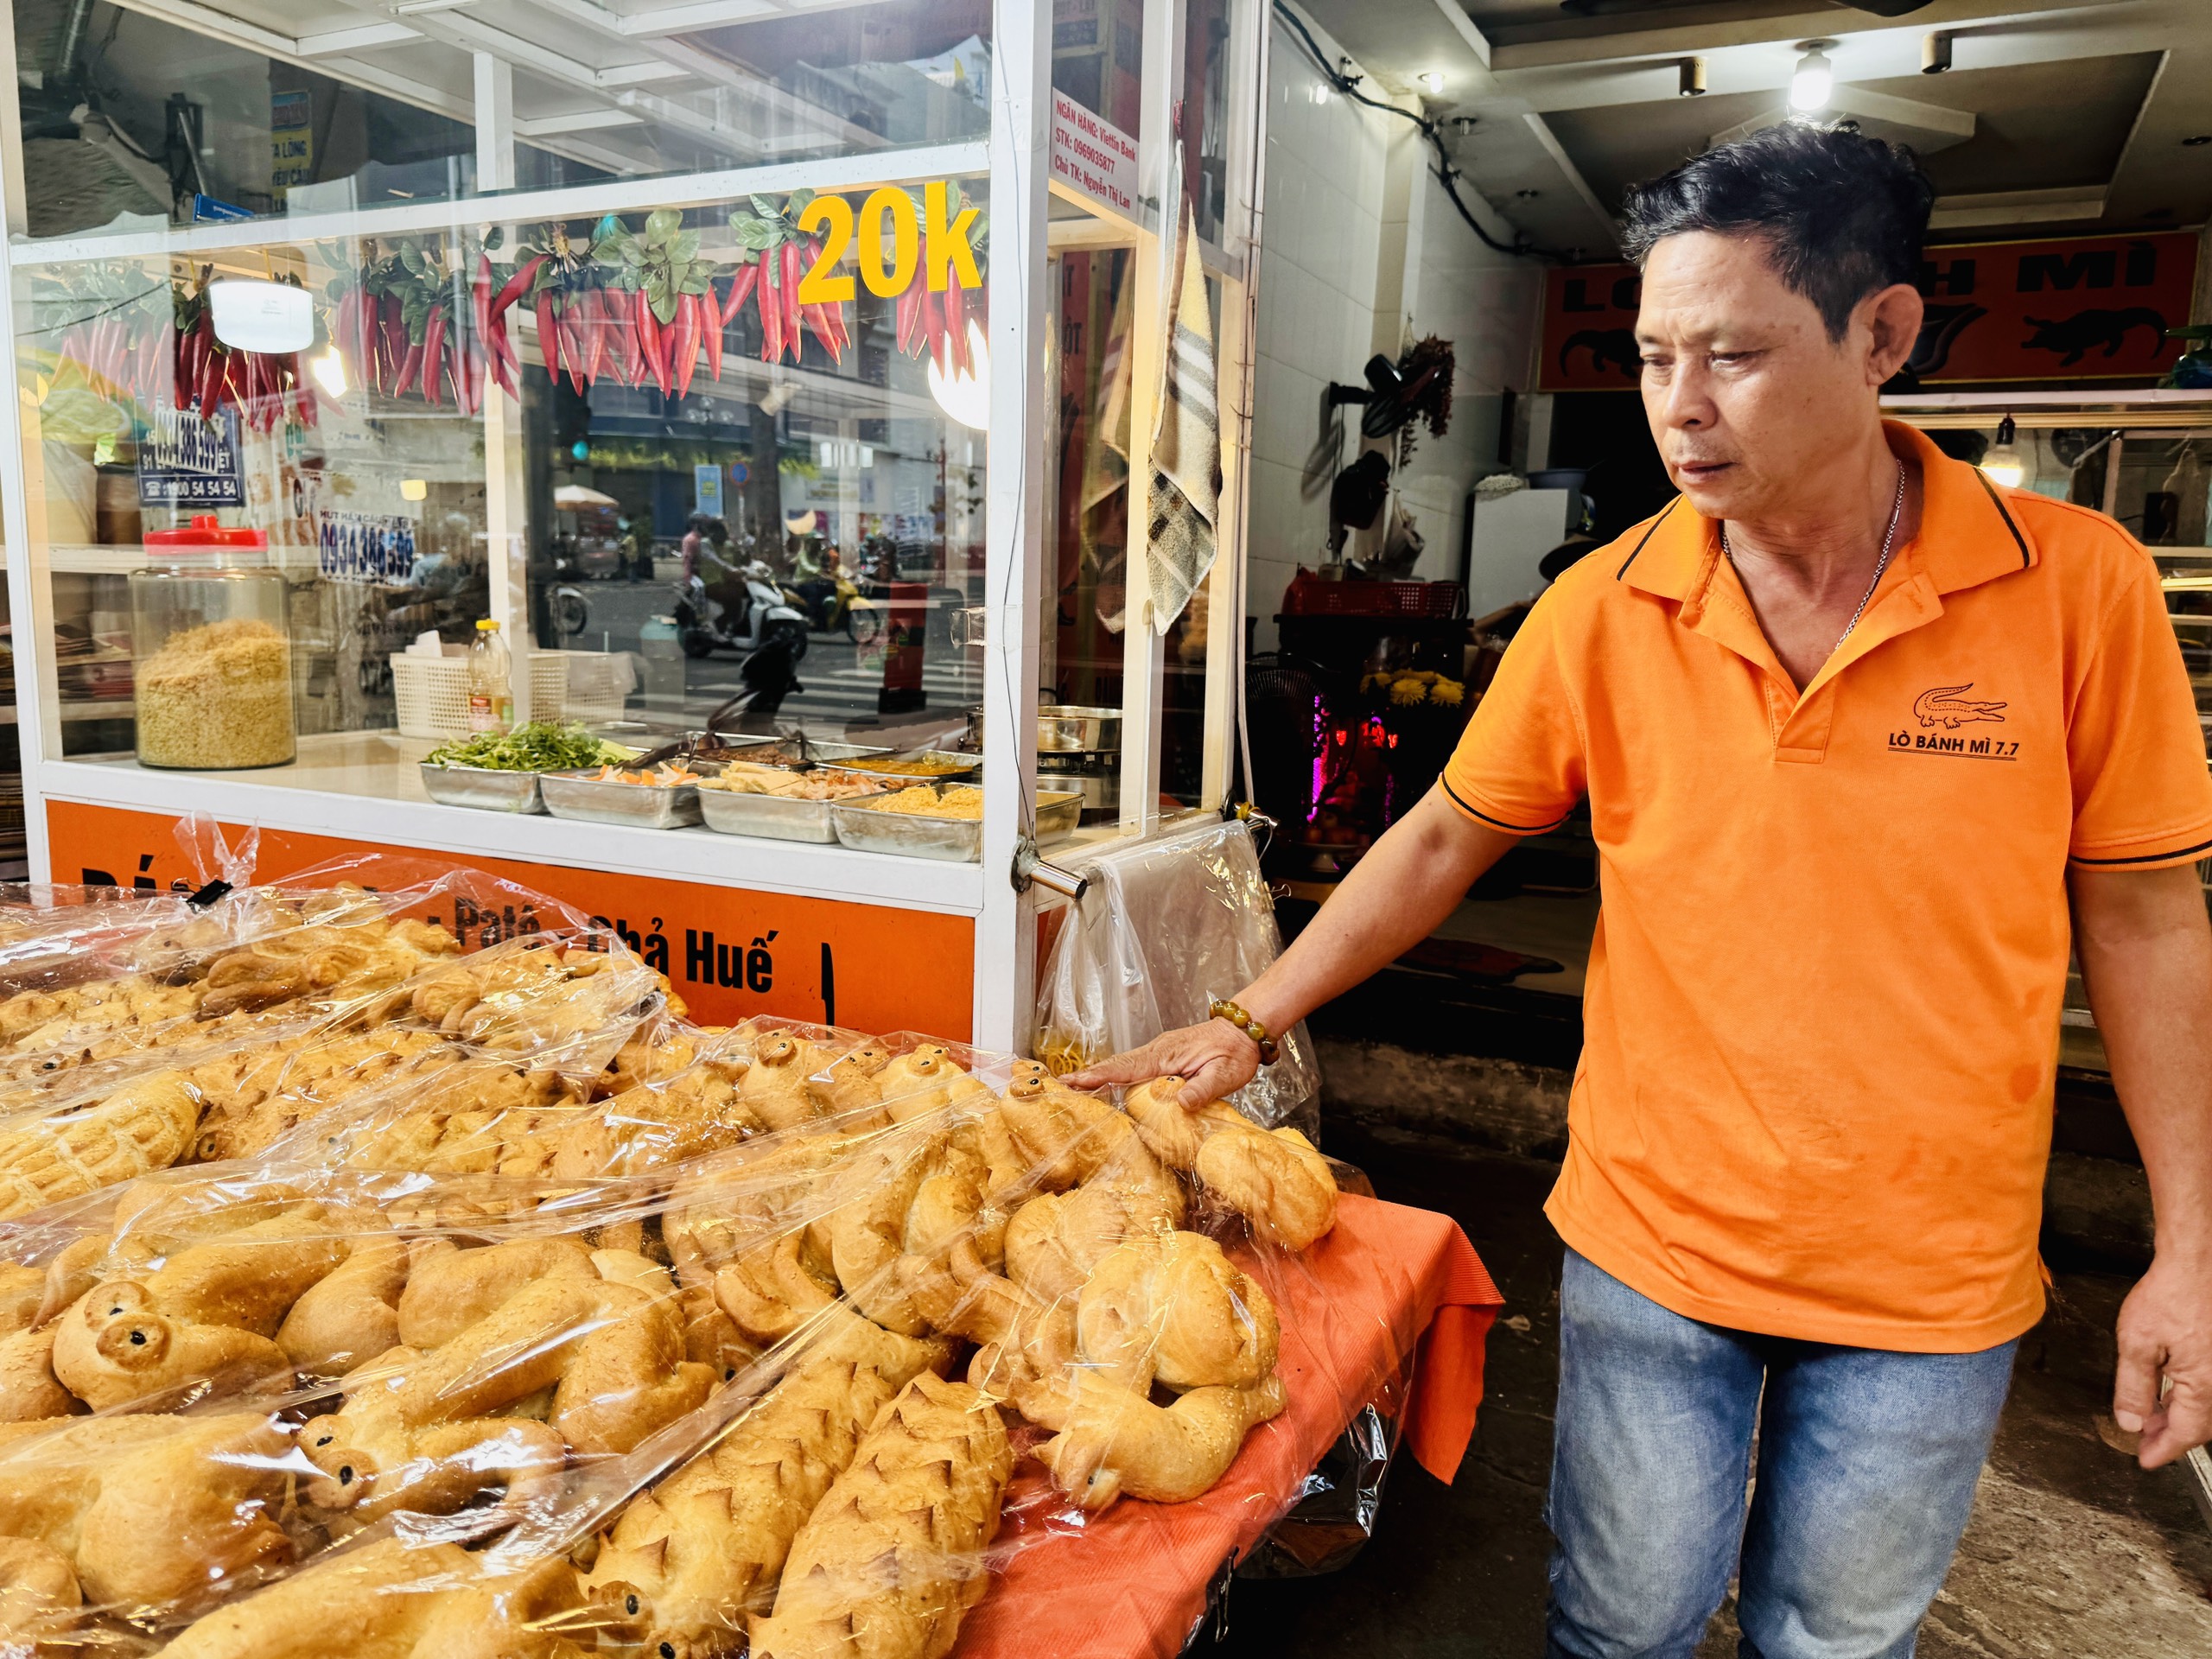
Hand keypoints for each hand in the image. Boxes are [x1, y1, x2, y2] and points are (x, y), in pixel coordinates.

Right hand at [1064, 1018, 1260, 1109]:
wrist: (1243, 1031)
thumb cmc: (1234, 1053)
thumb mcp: (1225, 1075)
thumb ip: (1202, 1089)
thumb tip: (1180, 1103)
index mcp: (1167, 1055)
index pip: (1127, 1067)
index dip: (1101, 1076)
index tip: (1076, 1081)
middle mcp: (1157, 1051)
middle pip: (1117, 1064)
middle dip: (1089, 1074)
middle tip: (1061, 1085)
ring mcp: (1159, 1052)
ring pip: (1123, 1065)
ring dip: (1098, 1074)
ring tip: (1073, 1087)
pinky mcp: (1163, 1056)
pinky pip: (1133, 1066)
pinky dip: (1114, 1073)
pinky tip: (1105, 1084)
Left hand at [2112, 1250, 2211, 1468]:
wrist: (2199, 1263)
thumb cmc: (2172, 1294)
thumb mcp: (2137, 1343)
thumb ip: (2133, 1387)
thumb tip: (2131, 1422)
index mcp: (2204, 1386)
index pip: (2184, 1435)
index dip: (2162, 1450)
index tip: (2145, 1459)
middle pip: (2200, 1426)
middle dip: (2171, 1435)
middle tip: (2144, 1439)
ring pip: (2207, 1408)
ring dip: (2181, 1417)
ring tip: (2152, 1417)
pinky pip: (2211, 1389)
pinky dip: (2192, 1397)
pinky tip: (2172, 1392)